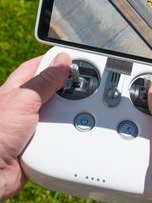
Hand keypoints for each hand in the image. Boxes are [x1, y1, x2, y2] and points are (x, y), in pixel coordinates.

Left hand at [0, 53, 70, 202]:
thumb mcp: (23, 100)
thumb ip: (45, 82)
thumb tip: (62, 62)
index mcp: (17, 90)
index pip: (38, 68)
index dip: (55, 62)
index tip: (73, 59)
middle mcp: (25, 107)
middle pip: (53, 91)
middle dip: (67, 89)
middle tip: (83, 87)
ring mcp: (33, 125)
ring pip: (58, 113)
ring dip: (67, 114)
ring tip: (79, 111)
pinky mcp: (41, 143)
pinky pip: (59, 134)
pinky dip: (67, 132)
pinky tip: (74, 130)